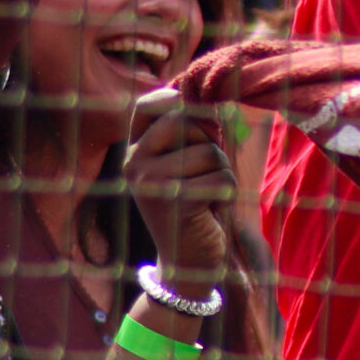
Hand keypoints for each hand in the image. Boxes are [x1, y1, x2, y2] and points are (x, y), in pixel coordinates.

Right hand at [125, 89, 235, 290]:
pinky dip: (227, 195)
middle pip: (188, 121)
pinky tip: (208, 210)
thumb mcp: (190, 161)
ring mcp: (149, 182)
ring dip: (221, 174)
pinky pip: (222, 178)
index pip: (150, 103)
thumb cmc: (197, 202)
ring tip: (204, 196)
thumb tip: (220, 101)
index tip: (198, 122)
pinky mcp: (173, 202)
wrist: (188, 259)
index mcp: (135, 149)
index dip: (180, 100)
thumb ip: (195, 130)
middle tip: (201, 176)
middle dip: (210, 145)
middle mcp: (133, 162)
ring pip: (211, 152)